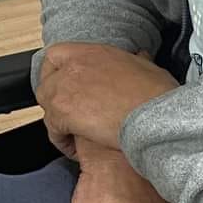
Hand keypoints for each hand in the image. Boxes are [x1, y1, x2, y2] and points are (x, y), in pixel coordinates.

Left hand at [38, 43, 178, 158]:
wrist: (155, 116)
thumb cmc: (157, 97)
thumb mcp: (148, 67)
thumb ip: (136, 61)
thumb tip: (140, 57)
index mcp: (94, 52)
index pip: (57, 53)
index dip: (56, 72)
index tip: (63, 85)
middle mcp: (75, 65)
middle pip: (46, 81)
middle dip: (55, 100)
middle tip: (68, 115)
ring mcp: (66, 87)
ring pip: (47, 106)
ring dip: (58, 122)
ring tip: (74, 136)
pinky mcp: (63, 112)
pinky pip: (53, 130)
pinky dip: (62, 141)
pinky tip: (76, 150)